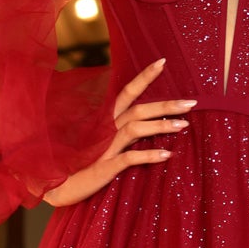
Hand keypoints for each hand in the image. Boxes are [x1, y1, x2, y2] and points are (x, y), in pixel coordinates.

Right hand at [42, 59, 195, 207]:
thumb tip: (152, 124)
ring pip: (135, 128)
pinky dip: (149, 155)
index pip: (128, 92)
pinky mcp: (104, 167)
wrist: (57, 186)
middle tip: (192, 103)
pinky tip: (167, 155)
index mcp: (107, 121)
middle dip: (166, 105)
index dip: (145, 76)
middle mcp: (106, 129)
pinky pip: (129, 158)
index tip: (163, 61)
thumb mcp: (106, 145)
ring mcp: (105, 147)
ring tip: (184, 126)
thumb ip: (124, 133)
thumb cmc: (82, 165)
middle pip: (139, 109)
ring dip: (161, 125)